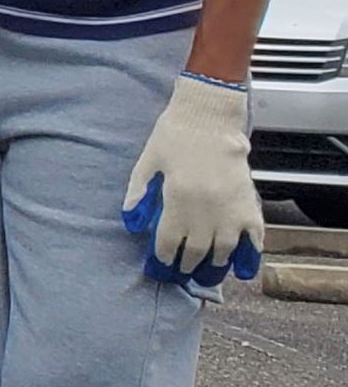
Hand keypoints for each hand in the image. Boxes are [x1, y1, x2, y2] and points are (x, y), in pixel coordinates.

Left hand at [121, 73, 263, 285]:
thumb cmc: (175, 134)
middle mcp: (206, 208)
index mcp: (178, 199)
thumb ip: (138, 193)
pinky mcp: (249, 200)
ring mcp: (231, 206)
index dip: (164, 256)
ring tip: (206, 269)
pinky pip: (255, 234)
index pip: (169, 241)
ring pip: (225, 248)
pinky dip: (250, 252)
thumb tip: (131, 221)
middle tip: (181, 272)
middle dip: (187, 265)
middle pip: (196, 250)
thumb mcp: (147, 162)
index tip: (161, 263)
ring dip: (215, 263)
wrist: (209, 114)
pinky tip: (243, 265)